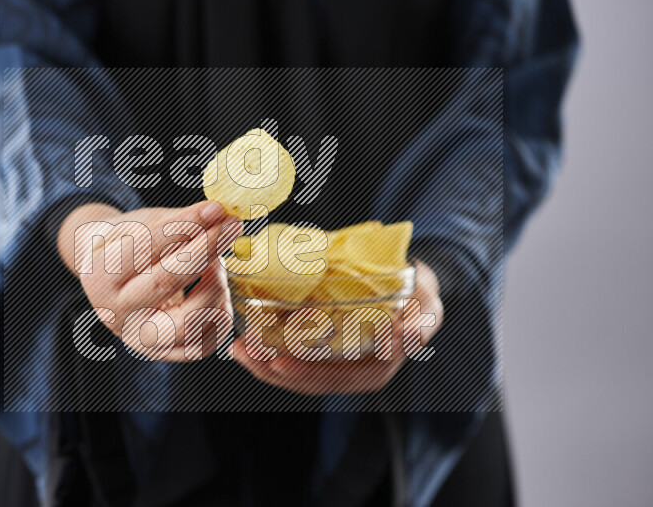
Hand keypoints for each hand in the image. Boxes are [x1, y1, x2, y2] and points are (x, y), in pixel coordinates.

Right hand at [58, 201, 242, 361]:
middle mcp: (115, 313)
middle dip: (205, 251)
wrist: (111, 280)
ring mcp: (139, 339)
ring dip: (215, 286)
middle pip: (166, 283)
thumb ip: (178, 221)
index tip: (214, 209)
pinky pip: (205, 343)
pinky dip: (220, 314)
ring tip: (217, 265)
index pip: (145, 248)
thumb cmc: (127, 245)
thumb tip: (218, 215)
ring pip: (190, 321)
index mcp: (98, 276)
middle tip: (230, 227)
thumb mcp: (141, 225)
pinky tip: (216, 290)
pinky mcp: (164, 354)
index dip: (184, 226)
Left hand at [230, 260, 443, 394]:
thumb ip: (419, 325)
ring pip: (292, 369)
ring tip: (237, 347)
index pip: (333, 381)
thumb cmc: (419, 298)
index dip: (304, 375)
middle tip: (242, 351)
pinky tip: (248, 333)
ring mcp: (332, 360)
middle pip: (304, 380)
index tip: (278, 362)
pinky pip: (291, 351)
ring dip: (262, 361)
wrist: (410, 283)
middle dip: (270, 370)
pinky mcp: (320, 344)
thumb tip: (400, 341)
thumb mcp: (427, 308)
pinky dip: (269, 345)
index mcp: (372, 371)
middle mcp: (349, 371)